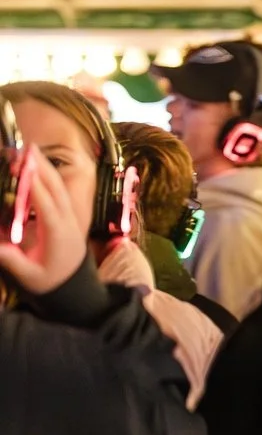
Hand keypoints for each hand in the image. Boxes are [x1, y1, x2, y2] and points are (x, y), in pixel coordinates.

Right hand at [0, 149, 88, 294]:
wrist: (75, 286)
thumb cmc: (50, 281)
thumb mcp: (30, 276)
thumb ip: (12, 260)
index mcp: (59, 235)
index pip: (48, 207)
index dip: (37, 188)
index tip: (26, 170)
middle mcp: (68, 222)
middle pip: (57, 190)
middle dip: (42, 168)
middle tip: (26, 149)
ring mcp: (71, 217)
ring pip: (60, 188)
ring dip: (46, 168)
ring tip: (30, 151)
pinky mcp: (69, 216)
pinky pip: (60, 193)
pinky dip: (48, 177)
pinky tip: (37, 166)